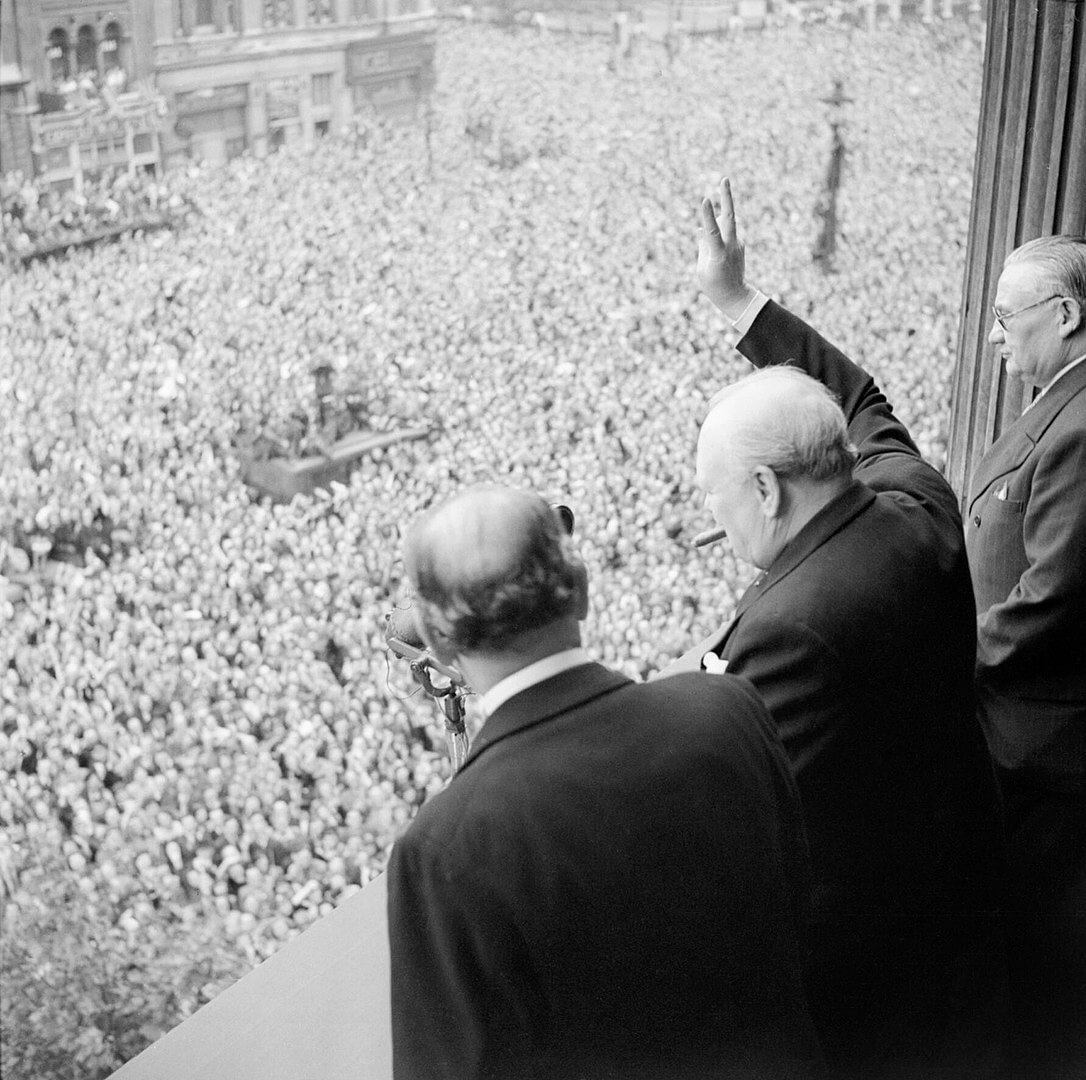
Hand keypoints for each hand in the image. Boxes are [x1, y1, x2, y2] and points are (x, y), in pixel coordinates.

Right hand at [696, 177, 755, 319]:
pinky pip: (726, 236)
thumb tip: (701, 229)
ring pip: (727, 224)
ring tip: (720, 199)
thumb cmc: (713, 285)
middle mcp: (731, 245)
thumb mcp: (702, 268)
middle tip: (724, 179)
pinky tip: (719, 249)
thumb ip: (703, 246)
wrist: (735, 296)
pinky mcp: (739, 245)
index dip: (707, 215)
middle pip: (730, 217)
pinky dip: (719, 235)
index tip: (704, 199)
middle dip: (726, 198)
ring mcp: (737, 244)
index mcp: (718, 254)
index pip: (712, 231)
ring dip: (722, 211)